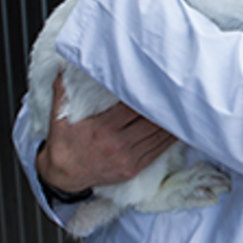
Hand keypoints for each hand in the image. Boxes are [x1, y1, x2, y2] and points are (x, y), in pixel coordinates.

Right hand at [36, 75, 177, 191]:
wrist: (63, 176)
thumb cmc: (63, 144)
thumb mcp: (58, 116)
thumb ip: (63, 90)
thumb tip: (64, 66)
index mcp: (103, 128)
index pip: (133, 108)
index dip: (147, 96)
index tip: (157, 83)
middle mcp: (118, 143)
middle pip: (150, 121)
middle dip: (163, 107)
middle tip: (177, 92)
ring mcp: (127, 157)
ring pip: (157, 136)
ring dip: (171, 122)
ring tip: (184, 107)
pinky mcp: (133, 168)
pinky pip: (157, 152)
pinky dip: (169, 139)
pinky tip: (178, 129)